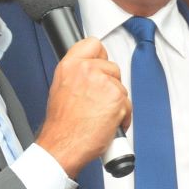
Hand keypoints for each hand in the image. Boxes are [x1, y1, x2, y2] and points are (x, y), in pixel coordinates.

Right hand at [34, 37, 131, 177]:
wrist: (63, 145)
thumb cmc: (62, 125)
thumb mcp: (60, 89)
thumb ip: (76, 75)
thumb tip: (90, 73)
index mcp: (70, 66)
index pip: (93, 44)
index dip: (99, 56)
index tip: (100, 64)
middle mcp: (86, 70)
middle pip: (112, 66)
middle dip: (110, 84)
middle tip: (98, 101)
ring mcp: (103, 82)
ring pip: (121, 86)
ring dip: (116, 102)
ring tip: (101, 115)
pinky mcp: (117, 98)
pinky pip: (128, 104)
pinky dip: (123, 116)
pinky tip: (108, 123)